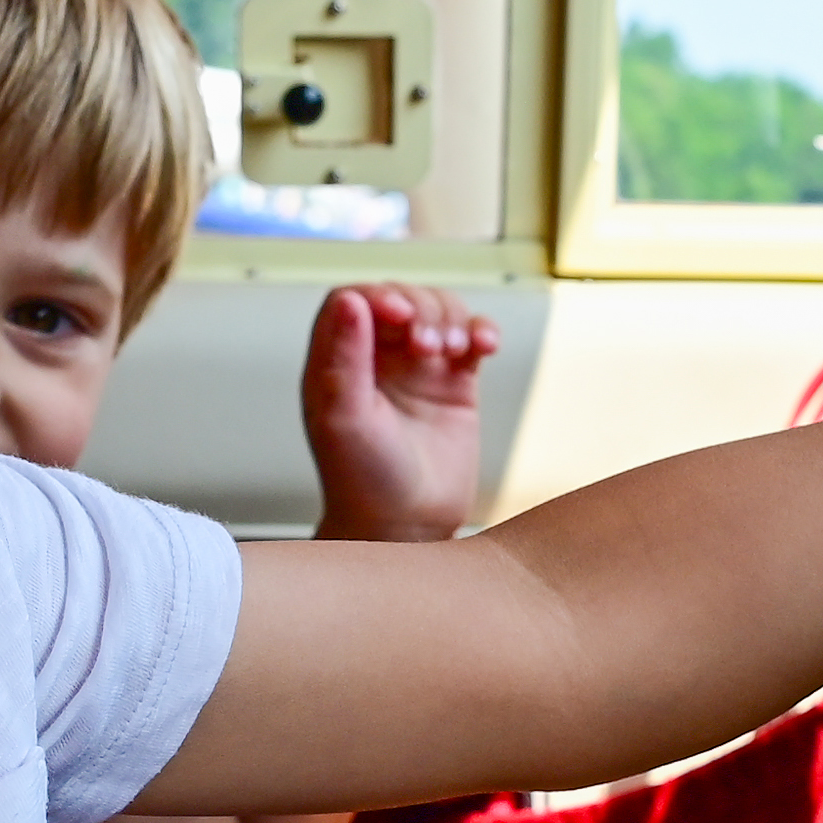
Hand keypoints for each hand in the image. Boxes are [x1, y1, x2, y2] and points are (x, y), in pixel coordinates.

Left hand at [304, 284, 501, 542]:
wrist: (406, 526)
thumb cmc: (363, 482)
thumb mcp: (343, 419)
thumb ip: (344, 359)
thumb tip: (351, 300)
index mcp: (338, 363)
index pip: (352, 301)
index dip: (377, 296)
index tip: (397, 315)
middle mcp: (376, 359)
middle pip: (402, 298)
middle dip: (420, 310)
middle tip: (426, 347)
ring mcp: (417, 368)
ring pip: (439, 311)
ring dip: (451, 318)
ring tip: (451, 351)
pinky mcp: (454, 382)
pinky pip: (470, 338)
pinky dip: (481, 331)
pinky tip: (484, 345)